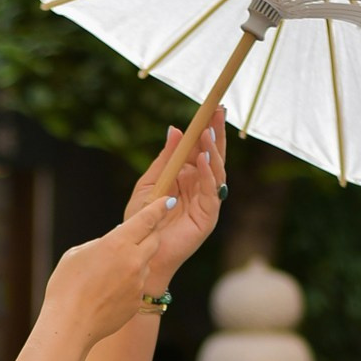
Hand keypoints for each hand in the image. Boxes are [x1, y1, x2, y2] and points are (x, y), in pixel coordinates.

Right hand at [38, 194, 173, 350]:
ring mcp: (138, 283)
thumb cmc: (66, 287)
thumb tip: (113, 244)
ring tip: (109, 272)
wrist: (70, 325)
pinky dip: (128, 284)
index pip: (147, 219)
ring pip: (145, 264)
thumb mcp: (77, 254)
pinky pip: (137, 285)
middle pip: (154, 240)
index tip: (167, 201)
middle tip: (138, 234)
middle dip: (149, 235)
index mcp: (118, 243)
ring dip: (135, 261)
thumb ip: (100, 244)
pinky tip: (107, 292)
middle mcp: (134, 261)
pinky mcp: (137, 301)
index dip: (158, 208)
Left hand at [126, 111, 226, 289]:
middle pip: (213, 156)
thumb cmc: (144, 219)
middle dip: (217, 134)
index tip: (211, 108)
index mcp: (187, 177)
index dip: (207, 129)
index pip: (201, 148)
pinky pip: (212, 192)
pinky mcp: (208, 216)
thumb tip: (175, 129)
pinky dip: (208, 175)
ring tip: (207, 135)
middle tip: (218, 113)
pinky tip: (203, 160)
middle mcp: (200, 186)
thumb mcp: (151, 182)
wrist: (141, 252)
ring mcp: (206, 201)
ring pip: (216, 172)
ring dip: (212, 152)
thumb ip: (165, 158)